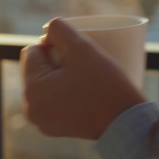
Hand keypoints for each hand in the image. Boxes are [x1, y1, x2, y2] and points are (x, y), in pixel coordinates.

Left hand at [20, 18, 146, 139]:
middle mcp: (31, 109)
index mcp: (32, 89)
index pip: (32, 51)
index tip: (76, 53)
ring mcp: (42, 122)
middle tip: (82, 64)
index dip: (53, 45)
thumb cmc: (106, 84)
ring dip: (58, 76)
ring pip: (44, 85)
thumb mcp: (82, 47)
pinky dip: (63, 94)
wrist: (127, 122)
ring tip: (84, 77)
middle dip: (54, 62)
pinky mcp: (54, 129)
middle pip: (36, 69)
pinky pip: (52, 102)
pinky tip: (82, 92)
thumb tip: (46, 31)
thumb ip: (59, 29)